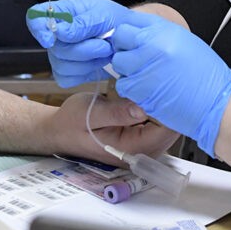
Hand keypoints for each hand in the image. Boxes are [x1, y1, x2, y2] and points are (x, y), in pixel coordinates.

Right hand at [26, 0, 140, 86]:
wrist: (129, 38)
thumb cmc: (116, 20)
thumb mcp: (103, 14)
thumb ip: (82, 24)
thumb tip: (58, 32)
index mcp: (62, 12)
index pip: (35, 16)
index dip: (38, 28)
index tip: (50, 39)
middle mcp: (56, 34)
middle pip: (54, 48)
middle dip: (84, 49)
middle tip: (106, 44)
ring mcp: (60, 55)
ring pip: (62, 65)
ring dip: (89, 61)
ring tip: (106, 52)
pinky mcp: (67, 73)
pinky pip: (67, 78)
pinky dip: (86, 73)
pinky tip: (98, 63)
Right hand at [45, 93, 177, 165]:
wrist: (59, 131)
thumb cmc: (71, 123)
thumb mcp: (91, 113)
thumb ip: (117, 112)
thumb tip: (142, 107)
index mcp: (131, 148)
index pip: (165, 130)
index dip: (169, 106)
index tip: (166, 83)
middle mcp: (140, 152)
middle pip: (171, 129)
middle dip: (169, 104)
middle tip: (163, 77)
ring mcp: (142, 147)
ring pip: (166, 126)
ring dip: (162, 105)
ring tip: (156, 82)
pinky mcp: (140, 139)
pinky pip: (156, 124)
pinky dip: (155, 108)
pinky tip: (148, 93)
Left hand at [110, 16, 230, 155]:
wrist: (218, 104)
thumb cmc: (206, 76)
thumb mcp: (186, 42)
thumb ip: (160, 35)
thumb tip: (139, 34)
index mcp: (165, 29)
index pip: (131, 19)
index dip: (129, 31)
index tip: (131, 40)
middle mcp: (153, 44)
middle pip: (120, 37)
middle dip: (124, 48)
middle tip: (135, 59)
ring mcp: (145, 66)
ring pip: (118, 62)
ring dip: (126, 70)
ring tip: (145, 77)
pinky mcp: (141, 89)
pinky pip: (123, 85)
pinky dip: (130, 89)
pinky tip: (147, 90)